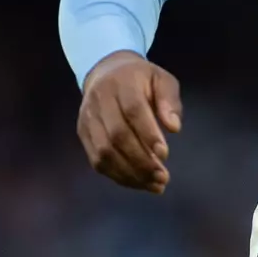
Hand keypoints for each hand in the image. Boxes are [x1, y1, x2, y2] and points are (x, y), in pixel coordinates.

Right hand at [77, 50, 182, 193]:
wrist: (107, 72)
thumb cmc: (141, 79)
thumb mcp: (162, 79)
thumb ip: (169, 101)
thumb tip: (174, 128)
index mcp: (122, 83)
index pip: (133, 110)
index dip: (148, 134)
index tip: (164, 155)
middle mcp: (100, 101)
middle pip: (116, 136)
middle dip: (141, 161)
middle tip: (163, 177)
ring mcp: (88, 119)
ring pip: (104, 153)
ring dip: (130, 174)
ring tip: (154, 184)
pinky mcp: (83, 134)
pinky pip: (97, 161)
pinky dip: (118, 175)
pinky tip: (138, 182)